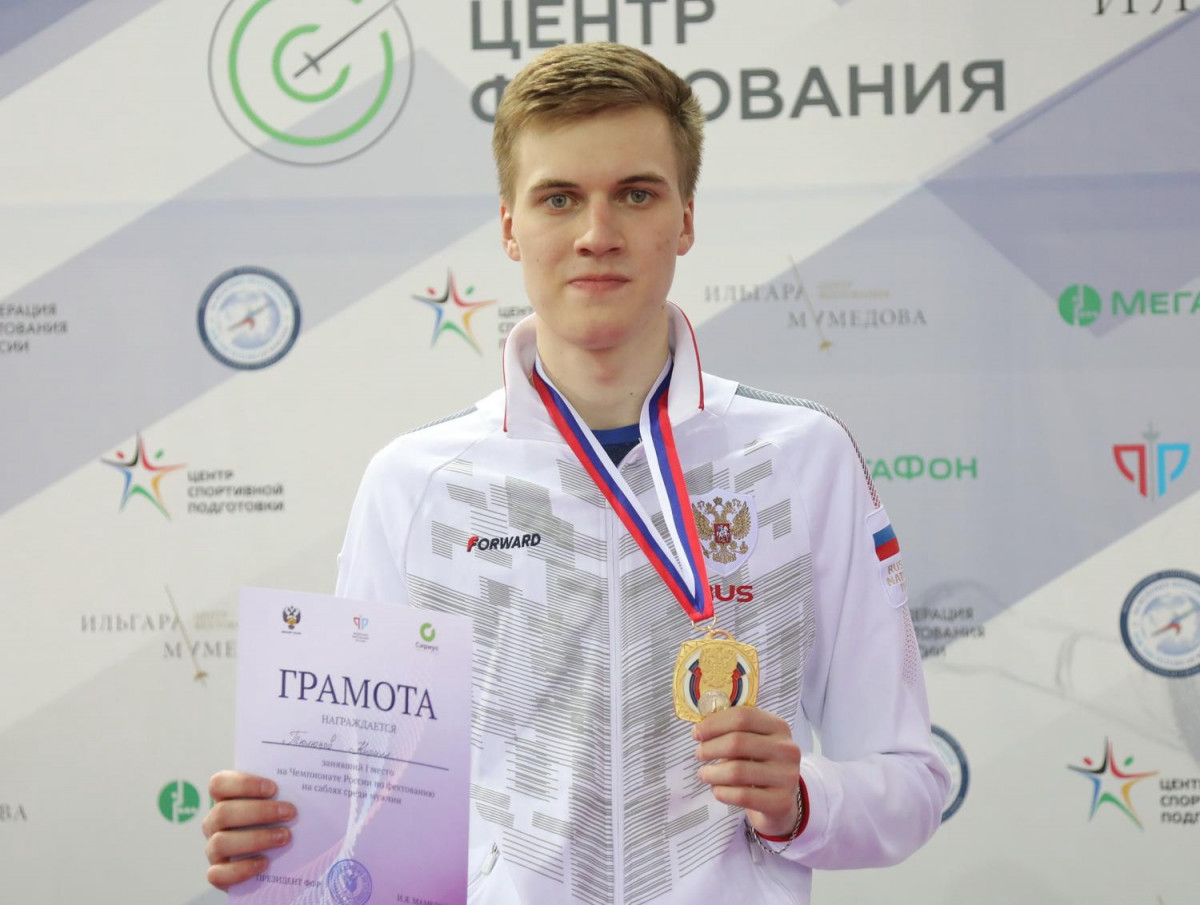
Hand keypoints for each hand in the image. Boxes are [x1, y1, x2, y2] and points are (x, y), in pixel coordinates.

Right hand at [202, 771, 295, 889]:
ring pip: (220, 842)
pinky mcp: (217, 875)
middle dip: (259, 811)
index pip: (219, 784)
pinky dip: (242, 868)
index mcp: (225, 799)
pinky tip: (265, 863)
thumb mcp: (281, 802)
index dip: (243, 784)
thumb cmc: (278, 821)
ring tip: (284, 837)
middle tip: (289, 812)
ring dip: (255, 839)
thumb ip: (286, 791)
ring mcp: (213, 850)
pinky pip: (218, 874)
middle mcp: (214, 823)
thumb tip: (310, 785)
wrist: (276, 860)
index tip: (273, 788)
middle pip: (222, 812)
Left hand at [693, 706, 801, 836]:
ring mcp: (787, 777)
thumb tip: (700, 730)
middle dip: (709, 748)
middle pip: (737, 742)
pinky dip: (722, 792)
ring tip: (704, 773)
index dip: (714, 723)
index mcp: (779, 727)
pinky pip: (741, 795)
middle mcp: (786, 749)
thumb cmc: (759, 765)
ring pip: (736, 771)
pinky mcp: (780, 802)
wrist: (780, 802)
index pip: (743, 716)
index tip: (696, 733)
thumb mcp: (753, 743)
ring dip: (712, 773)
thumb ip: (732, 732)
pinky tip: (717, 790)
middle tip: (699, 754)